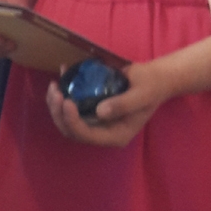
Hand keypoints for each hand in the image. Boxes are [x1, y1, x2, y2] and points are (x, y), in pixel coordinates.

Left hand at [46, 58, 169, 146]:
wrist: (156, 78)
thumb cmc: (152, 86)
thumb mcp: (143, 94)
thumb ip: (124, 104)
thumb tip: (100, 112)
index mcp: (116, 135)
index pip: (87, 135)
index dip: (72, 121)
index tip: (67, 101)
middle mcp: (103, 132)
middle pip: (72, 130)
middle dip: (59, 113)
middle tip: (55, 91)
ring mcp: (96, 121)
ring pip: (68, 120)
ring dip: (56, 105)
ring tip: (54, 85)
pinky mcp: (92, 109)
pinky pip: (73, 106)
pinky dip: (64, 92)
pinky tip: (62, 74)